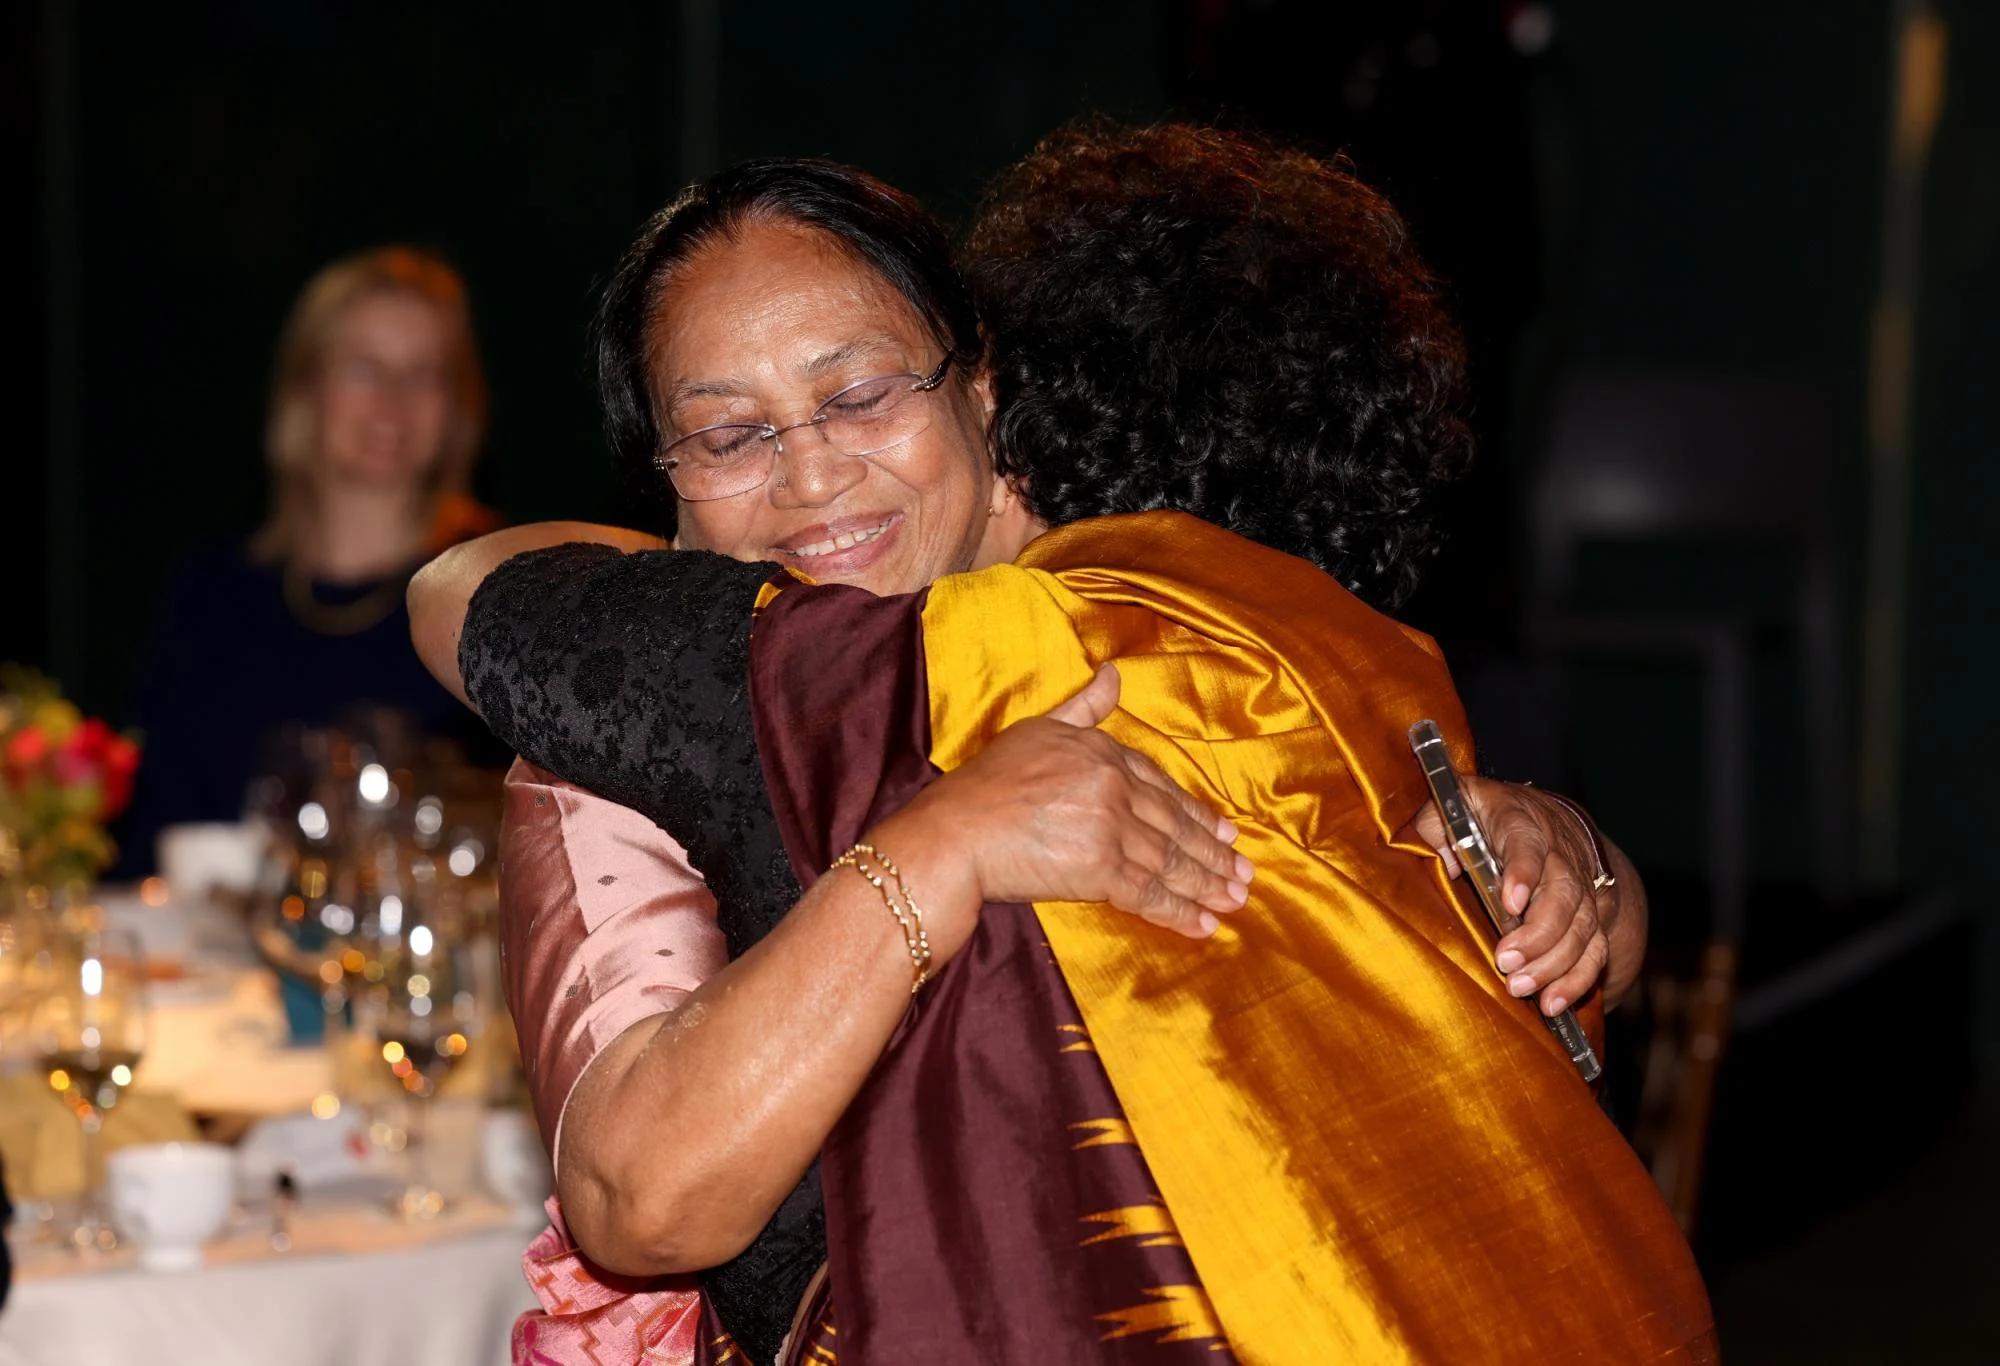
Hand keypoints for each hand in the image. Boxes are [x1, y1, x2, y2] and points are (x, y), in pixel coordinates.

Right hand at [896, 664, 1250, 938]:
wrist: (955, 833)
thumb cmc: (986, 784)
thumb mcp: (1039, 729)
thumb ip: (1084, 707)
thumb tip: (1114, 672)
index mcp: (1103, 753)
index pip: (1162, 787)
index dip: (1197, 813)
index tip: (1226, 832)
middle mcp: (1114, 787)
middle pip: (1175, 826)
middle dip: (1215, 855)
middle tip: (1244, 875)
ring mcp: (1110, 828)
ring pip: (1170, 861)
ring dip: (1207, 885)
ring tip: (1234, 901)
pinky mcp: (1099, 869)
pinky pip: (1149, 893)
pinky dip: (1179, 911)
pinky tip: (1203, 924)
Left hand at [1401, 778, 1645, 1012]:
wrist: (1546, 816)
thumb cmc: (1484, 815)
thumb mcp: (1455, 806)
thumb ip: (1437, 827)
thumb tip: (1440, 860)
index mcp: (1521, 820)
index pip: (1526, 843)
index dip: (1522, 871)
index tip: (1509, 902)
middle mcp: (1559, 852)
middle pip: (1562, 894)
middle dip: (1538, 934)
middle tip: (1507, 963)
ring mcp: (1580, 884)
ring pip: (1582, 926)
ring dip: (1556, 964)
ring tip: (1523, 989)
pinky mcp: (1592, 914)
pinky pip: (1596, 949)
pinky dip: (1578, 979)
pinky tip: (1554, 1003)